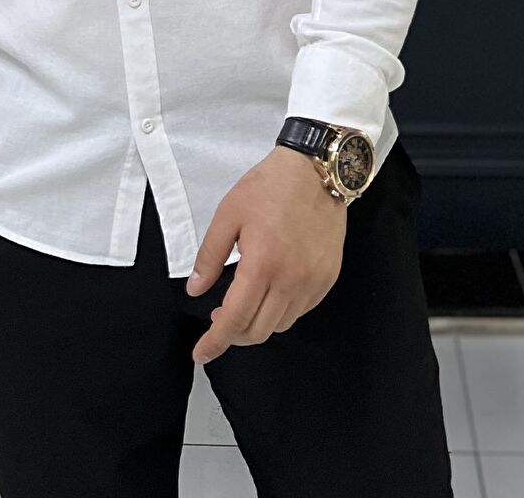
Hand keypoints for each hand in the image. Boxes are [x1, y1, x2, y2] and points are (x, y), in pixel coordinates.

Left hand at [185, 145, 346, 365]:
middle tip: (219, 319)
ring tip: (244, 304)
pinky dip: (282, 312)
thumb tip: (196, 289)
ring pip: (281, 325)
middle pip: (259, 331)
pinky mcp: (328, 277)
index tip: (200, 353)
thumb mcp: (228, 214)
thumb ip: (210, 256)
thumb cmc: (269, 187)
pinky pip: (301, 310)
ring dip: (258, 324)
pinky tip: (270, 294)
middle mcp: (291, 280)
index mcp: (262, 264)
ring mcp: (314, 281)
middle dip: (234, 334)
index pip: (235, 319)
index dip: (215, 342)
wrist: (317, 171)